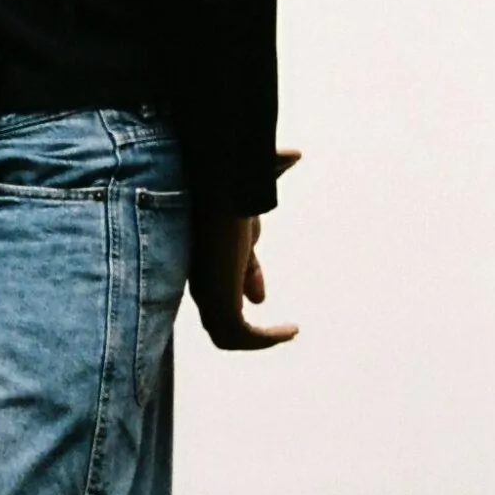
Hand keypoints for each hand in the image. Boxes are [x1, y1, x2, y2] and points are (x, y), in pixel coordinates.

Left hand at [188, 151, 300, 350]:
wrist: (210, 190)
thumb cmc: (225, 184)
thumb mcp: (250, 188)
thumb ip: (268, 176)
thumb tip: (294, 154)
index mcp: (202, 253)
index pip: (222, 281)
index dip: (244, 287)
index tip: (262, 296)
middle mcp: (199, 276)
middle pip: (220, 311)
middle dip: (247, 322)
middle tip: (280, 327)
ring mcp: (207, 292)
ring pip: (225, 332)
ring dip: (257, 338)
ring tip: (287, 332)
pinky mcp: (219, 301)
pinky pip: (241, 337)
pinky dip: (264, 339)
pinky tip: (290, 330)